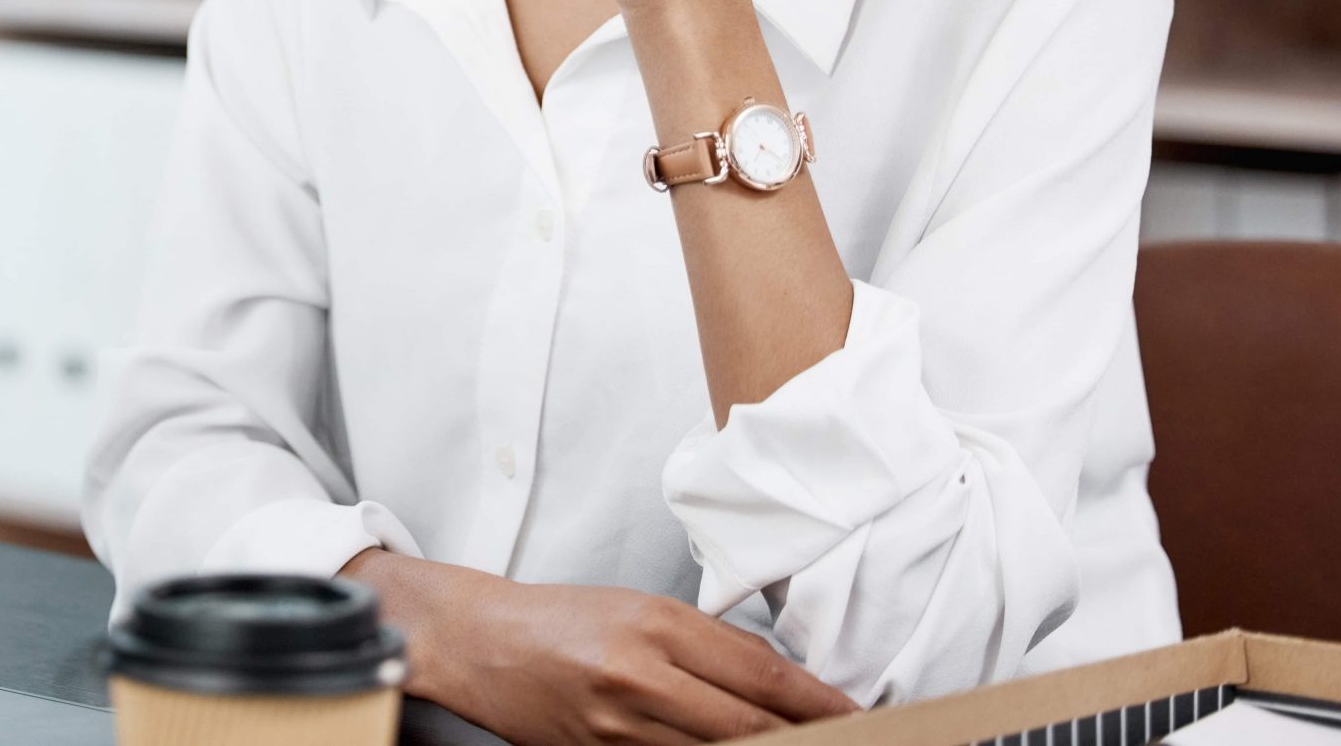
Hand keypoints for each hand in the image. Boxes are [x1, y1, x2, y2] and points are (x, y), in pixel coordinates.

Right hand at [440, 578, 850, 745]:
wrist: (480, 642)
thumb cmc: (562, 619)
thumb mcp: (640, 608)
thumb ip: (710, 644)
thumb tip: (783, 683)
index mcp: (657, 623)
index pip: (763, 675)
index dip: (822, 704)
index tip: (860, 717)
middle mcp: (642, 674)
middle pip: (751, 727)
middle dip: (807, 742)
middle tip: (853, 744)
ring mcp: (620, 725)